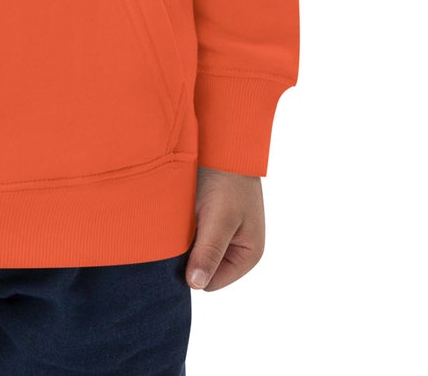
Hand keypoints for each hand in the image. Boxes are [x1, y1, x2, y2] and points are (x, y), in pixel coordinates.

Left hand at [186, 167, 265, 291]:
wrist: (222, 142)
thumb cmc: (226, 179)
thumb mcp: (219, 218)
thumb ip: (209, 252)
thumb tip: (196, 284)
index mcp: (249, 254)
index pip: (211, 282)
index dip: (193, 269)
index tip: (181, 246)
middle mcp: (236, 249)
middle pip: (202, 269)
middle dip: (188, 254)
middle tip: (179, 229)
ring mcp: (222, 235)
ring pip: (193, 253)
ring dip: (183, 240)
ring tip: (180, 218)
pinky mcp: (209, 220)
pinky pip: (190, 236)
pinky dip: (182, 228)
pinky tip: (179, 212)